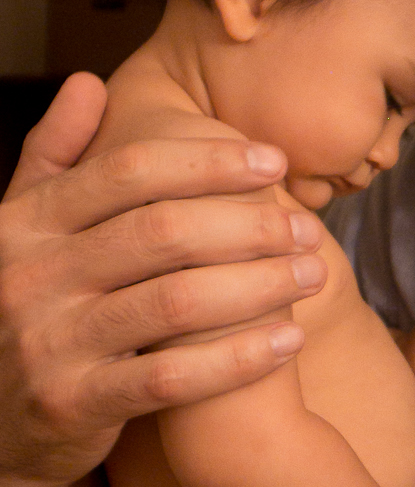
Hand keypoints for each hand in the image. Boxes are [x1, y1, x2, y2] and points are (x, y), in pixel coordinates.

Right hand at [0, 72, 327, 486]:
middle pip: (163, 231)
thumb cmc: (29, 306)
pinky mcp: (74, 404)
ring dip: (260, 285)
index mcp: (24, 223)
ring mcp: (50, 344)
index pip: (129, 171)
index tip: (273, 161)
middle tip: (305, 227)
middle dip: (249, 224)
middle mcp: (31, 277)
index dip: (209, 162)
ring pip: (177, 301)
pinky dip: (237, 357)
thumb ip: (53, 154)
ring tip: (313, 274)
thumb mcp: (22, 228)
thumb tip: (90, 82)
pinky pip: (173, 378)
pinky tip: (288, 340)